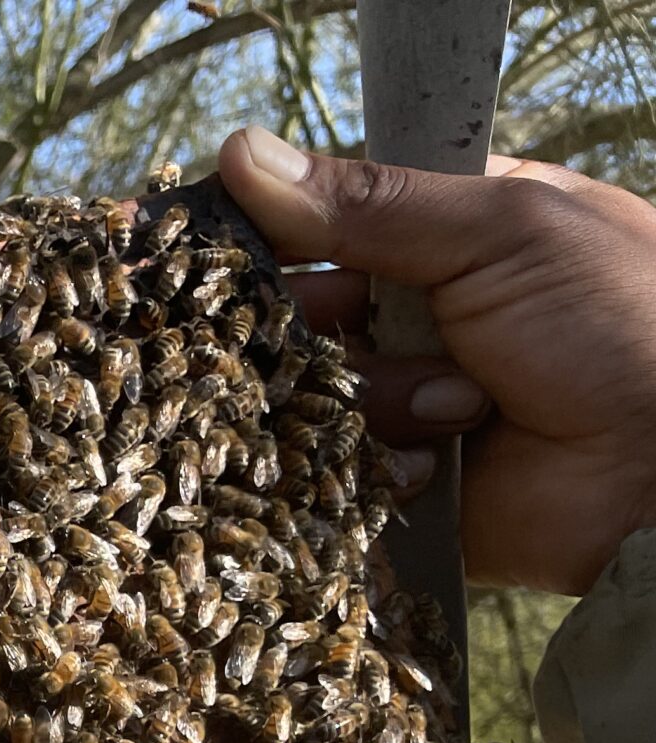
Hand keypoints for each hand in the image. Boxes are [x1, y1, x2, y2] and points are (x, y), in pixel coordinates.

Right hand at [219, 126, 655, 596]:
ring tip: (462, 409)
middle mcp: (421, 314)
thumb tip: (238, 152)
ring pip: (317, 397)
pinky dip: (384, 467)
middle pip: (306, 314)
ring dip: (382, 402)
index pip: (329, 221)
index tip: (236, 249)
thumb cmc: (618, 323)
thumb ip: (369, 200)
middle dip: (327, 330)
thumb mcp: (500, 231)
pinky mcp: (402, 478)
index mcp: (449, 234)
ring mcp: (409, 398)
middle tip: (370, 333)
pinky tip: (442, 464)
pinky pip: (339, 470)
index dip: (279, 234)